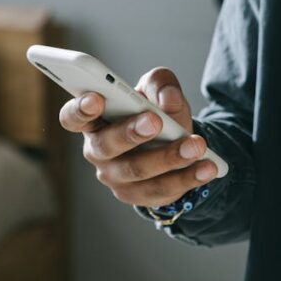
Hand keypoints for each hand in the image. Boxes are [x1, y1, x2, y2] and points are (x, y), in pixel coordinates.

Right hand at [59, 66, 218, 207]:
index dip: (80, 108)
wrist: (173, 141)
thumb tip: (168, 100)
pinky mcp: (140, 196)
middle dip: (131, 133)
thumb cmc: (156, 110)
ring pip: (138, 171)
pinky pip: (162, 190)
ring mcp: (117, 178)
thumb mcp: (159, 89)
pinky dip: (188, 178)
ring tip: (197, 145)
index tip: (96, 98)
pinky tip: (207, 167)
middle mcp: (99, 151)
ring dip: (169, 157)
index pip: (73, 117)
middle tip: (155, 121)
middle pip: (106, 146)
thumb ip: (161, 83)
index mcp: (94, 120)